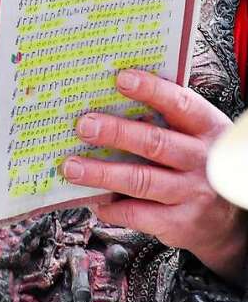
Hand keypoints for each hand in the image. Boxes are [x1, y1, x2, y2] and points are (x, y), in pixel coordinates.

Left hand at [61, 69, 246, 282]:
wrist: (228, 220)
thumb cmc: (198, 164)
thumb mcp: (195, 136)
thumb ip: (166, 119)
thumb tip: (111, 98)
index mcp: (206, 129)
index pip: (181, 104)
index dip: (152, 90)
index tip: (121, 79)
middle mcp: (202, 160)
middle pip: (155, 143)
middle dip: (116, 133)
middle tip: (84, 126)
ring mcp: (191, 193)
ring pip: (141, 180)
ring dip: (102, 173)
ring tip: (73, 167)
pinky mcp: (179, 223)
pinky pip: (138, 214)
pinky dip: (111, 207)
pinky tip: (94, 200)